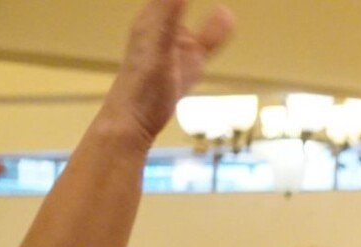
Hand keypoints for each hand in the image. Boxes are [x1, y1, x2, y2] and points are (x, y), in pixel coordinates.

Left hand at [101, 0, 233, 146]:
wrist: (134, 121)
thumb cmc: (141, 86)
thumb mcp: (157, 46)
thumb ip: (169, 13)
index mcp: (152, 18)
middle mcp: (163, 26)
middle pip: (180, 2)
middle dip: (186, 0)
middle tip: (218, 2)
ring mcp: (177, 44)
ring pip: (195, 17)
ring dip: (209, 17)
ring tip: (222, 9)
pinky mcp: (189, 63)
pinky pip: (208, 39)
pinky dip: (217, 27)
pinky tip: (226, 17)